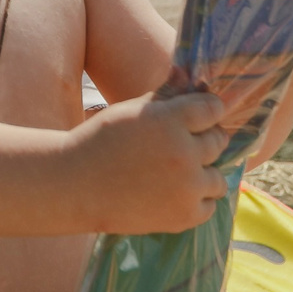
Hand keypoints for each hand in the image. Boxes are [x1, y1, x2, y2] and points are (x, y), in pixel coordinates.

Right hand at [67, 89, 227, 233]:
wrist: (73, 186)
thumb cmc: (99, 142)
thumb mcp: (130, 111)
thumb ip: (164, 95)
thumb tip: (188, 76)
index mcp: (169, 120)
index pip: (213, 108)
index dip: (206, 110)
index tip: (197, 117)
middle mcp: (183, 152)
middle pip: (218, 141)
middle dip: (203, 140)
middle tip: (179, 147)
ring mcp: (187, 187)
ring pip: (218, 177)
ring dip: (203, 174)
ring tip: (177, 175)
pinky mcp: (184, 215)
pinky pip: (209, 205)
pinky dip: (195, 201)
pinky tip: (172, 195)